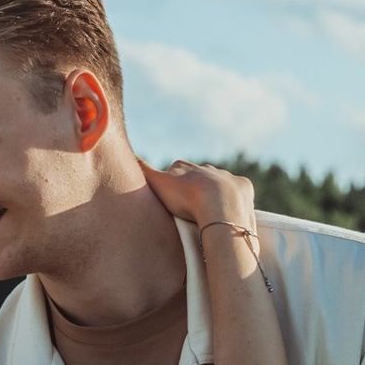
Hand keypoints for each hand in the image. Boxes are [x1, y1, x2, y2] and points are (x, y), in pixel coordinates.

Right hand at [139, 159, 255, 234]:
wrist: (221, 206)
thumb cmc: (186, 197)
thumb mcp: (157, 184)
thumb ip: (142, 169)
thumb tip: (120, 150)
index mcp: (185, 166)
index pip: (174, 171)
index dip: (171, 185)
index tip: (170, 199)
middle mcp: (206, 168)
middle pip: (198, 177)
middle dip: (194, 189)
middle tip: (189, 209)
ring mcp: (226, 177)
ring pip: (219, 184)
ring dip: (215, 196)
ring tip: (209, 214)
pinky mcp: (244, 187)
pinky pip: (239, 193)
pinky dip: (234, 200)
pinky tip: (228, 213)